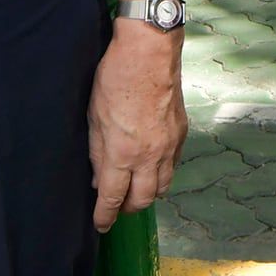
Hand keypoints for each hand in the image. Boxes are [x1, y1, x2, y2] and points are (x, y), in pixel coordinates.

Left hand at [87, 21, 186, 231]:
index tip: (100, 224)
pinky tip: (151, 164)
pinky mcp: (181, 132)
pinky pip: (173, 164)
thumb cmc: (116, 78)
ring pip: (162, 186)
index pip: (113, 197)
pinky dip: (161, 172)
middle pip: (142, 200)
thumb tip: (99, 178)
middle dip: (127, 209)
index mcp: (122, 152)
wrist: (150, 51)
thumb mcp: (94, 116)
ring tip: (135, 188)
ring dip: (147, 193)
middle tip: (116, 206)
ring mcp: (169, 145)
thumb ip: (97, 152)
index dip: (104, 215)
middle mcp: (149, 155)